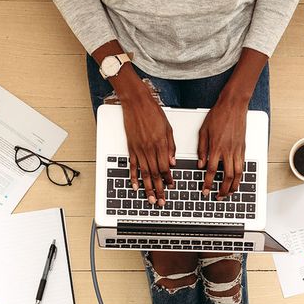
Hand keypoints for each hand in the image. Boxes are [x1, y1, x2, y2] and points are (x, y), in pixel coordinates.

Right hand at [117, 72, 174, 205]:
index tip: (170, 186)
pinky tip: (136, 186)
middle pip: (155, 174)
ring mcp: (139, 149)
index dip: (168, 179)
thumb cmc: (153, 112)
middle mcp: (149, 149)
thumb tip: (173, 162)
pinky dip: (133, 177)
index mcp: (161, 144)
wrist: (136, 102)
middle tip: (161, 201)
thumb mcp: (168, 128)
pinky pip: (132, 166)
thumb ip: (171, 146)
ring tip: (150, 199)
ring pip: (144, 173)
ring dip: (148, 188)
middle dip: (159, 190)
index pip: (166, 167)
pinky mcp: (131, 147)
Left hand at [198, 95, 248, 199]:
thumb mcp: (203, 131)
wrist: (233, 106)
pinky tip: (237, 180)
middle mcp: (228, 150)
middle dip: (223, 189)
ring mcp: (237, 150)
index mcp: (216, 147)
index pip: (210, 171)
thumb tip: (200, 164)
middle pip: (226, 176)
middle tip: (219, 196)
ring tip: (229, 192)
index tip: (205, 191)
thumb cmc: (218, 115)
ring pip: (238, 173)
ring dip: (234, 186)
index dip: (207, 183)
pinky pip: (243, 166)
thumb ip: (201, 149)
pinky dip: (240, 176)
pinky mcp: (243, 148)